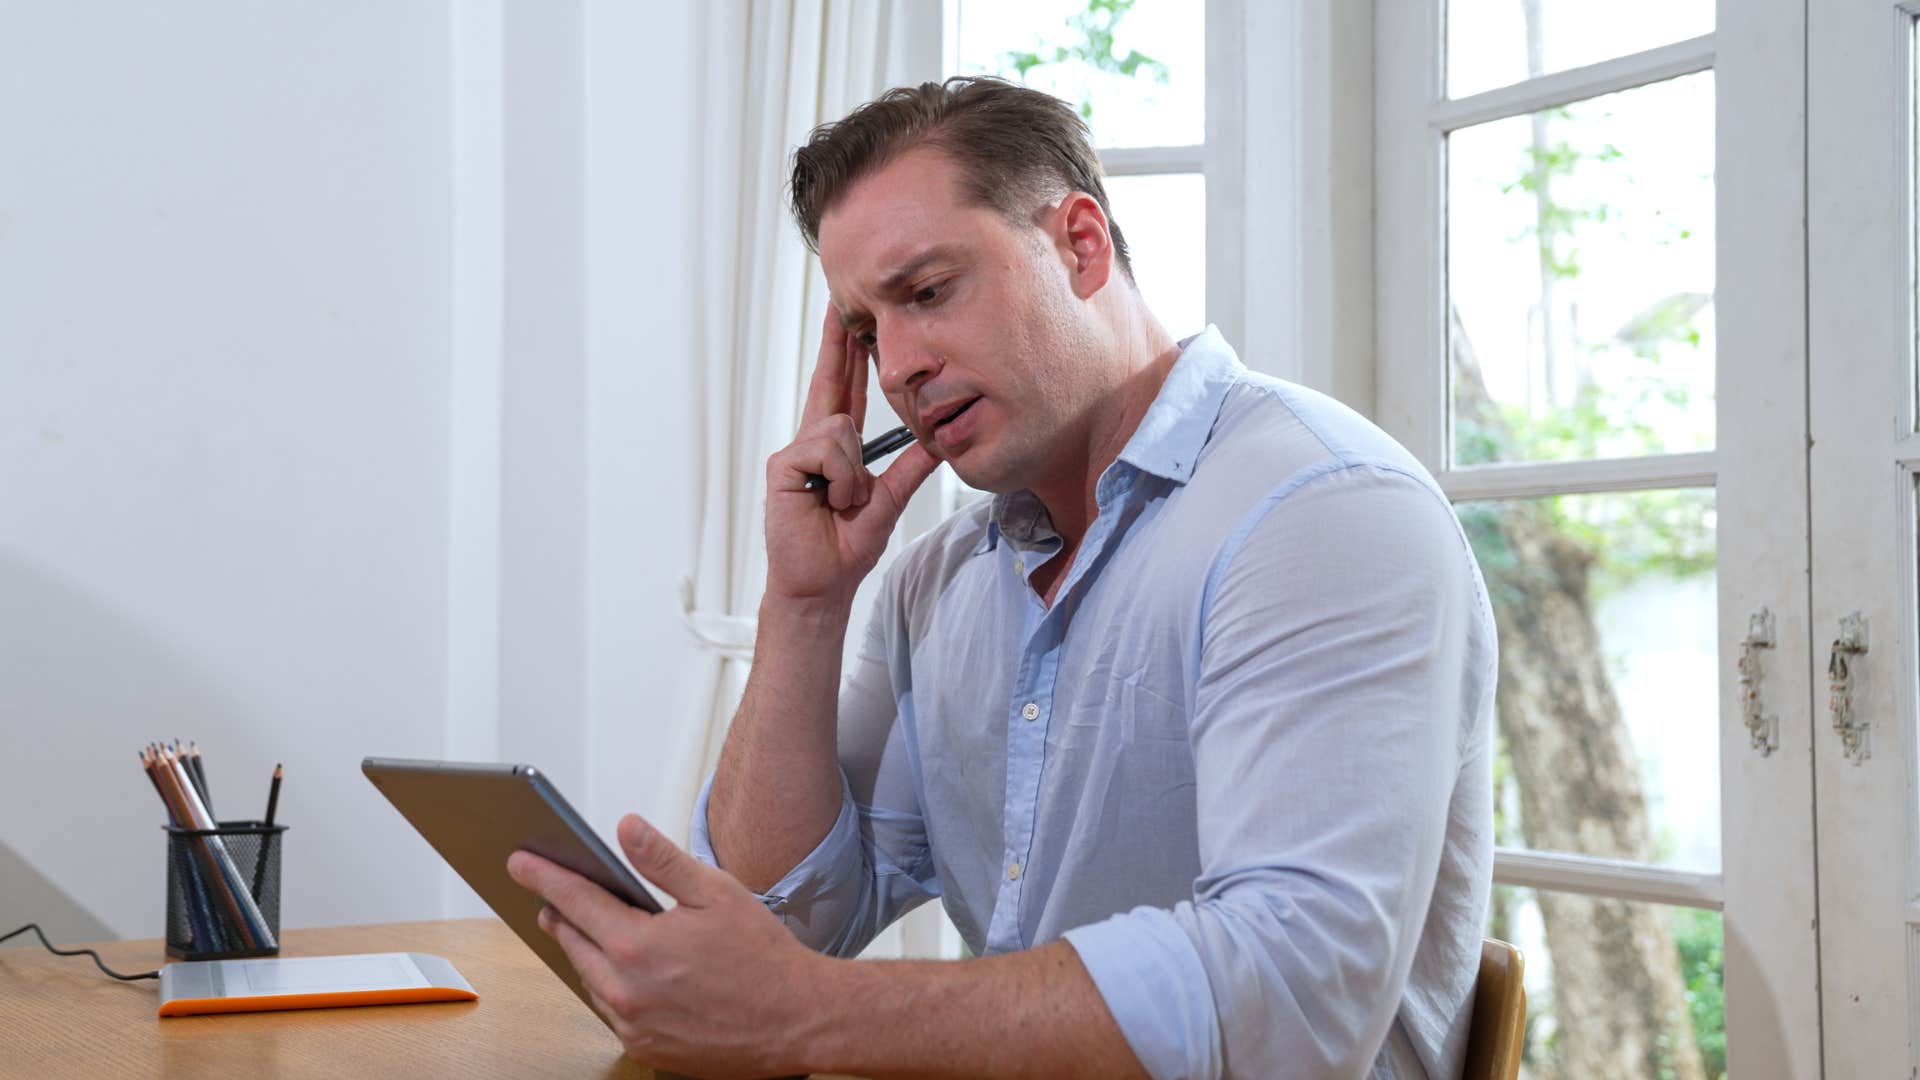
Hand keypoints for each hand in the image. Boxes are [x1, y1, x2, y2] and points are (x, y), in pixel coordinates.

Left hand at [506, 815, 826, 1078]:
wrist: (797, 1020)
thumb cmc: (763, 956)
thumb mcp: (716, 892)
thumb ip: (662, 861)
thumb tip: (625, 828)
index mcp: (637, 946)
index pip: (573, 900)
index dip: (543, 875)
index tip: (518, 860)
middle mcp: (624, 990)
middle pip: (572, 940)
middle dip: (560, 911)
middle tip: (552, 890)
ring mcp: (631, 1024)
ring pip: (587, 977)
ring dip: (586, 949)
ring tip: (591, 925)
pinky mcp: (643, 1047)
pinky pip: (609, 1008)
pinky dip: (610, 983)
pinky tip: (627, 968)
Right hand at [763, 307, 939, 606]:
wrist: (822, 582)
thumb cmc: (846, 547)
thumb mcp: (888, 501)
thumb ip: (909, 468)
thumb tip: (938, 441)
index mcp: (838, 447)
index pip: (845, 391)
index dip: (847, 356)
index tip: (850, 321)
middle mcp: (814, 441)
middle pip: (828, 381)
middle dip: (835, 342)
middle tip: (840, 300)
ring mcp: (796, 452)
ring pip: (840, 427)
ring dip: (853, 472)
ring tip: (845, 502)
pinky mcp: (783, 465)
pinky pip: (826, 448)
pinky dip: (840, 478)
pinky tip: (832, 501)